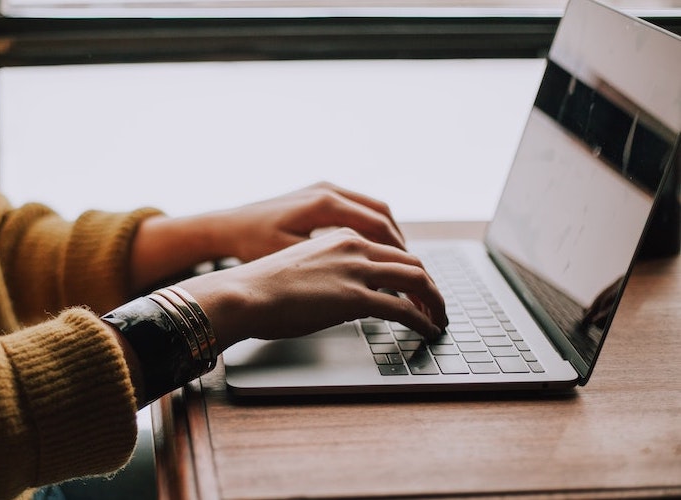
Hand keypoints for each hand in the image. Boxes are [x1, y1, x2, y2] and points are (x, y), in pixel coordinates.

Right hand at [177, 227, 447, 350]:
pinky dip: (423, 320)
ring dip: (434, 301)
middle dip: (430, 286)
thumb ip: (328, 273)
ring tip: (439, 319)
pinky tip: (428, 330)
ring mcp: (356, 270)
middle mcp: (354, 246)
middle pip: (411, 261)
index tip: (417, 288)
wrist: (243, 294)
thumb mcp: (301, 268)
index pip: (390, 249)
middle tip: (437, 305)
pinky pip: (404, 308)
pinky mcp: (355, 297)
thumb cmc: (261, 287)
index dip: (410, 270)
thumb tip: (339, 294)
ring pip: (416, 280)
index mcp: (340, 237)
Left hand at [205, 181, 406, 262]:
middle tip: (414, 272)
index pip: (379, 227)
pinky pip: (358, 208)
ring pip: (373, 209)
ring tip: (399, 263)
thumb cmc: (252, 245)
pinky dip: (372, 227)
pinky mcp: (318, 194)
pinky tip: (374, 250)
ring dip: (389, 235)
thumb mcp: (292, 259)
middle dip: (401, 246)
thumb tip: (368, 284)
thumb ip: (331, 267)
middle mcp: (328, 191)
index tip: (412, 276)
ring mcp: (324, 189)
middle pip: (383, 215)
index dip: (400, 254)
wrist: (226, 226)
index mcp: (325, 204)